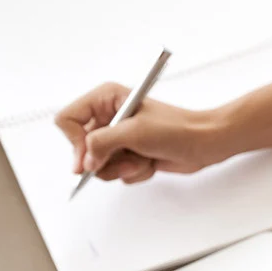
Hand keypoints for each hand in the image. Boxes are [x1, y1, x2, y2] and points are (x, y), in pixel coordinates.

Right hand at [55, 82, 227, 184]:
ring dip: (121, 167)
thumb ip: (101, 143)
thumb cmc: (177, 129)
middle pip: (80, 147)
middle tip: (124, 157)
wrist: (204, 143)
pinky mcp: (128, 153)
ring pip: (98, 164)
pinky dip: (133, 172)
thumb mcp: (133, 132)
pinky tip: (149, 162)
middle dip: (104, 160)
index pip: (67, 119)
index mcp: (106, 98)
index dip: (74, 142)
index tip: (89, 157)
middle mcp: (109, 116)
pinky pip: (115, 172)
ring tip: (142, 158)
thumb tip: (84, 160)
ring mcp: (118, 136)